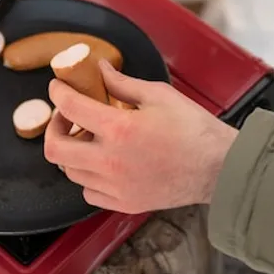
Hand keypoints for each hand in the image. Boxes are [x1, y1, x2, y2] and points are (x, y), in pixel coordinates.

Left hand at [44, 60, 238, 213]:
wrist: (219, 167)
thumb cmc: (194, 129)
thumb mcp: (159, 95)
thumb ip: (122, 84)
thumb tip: (99, 70)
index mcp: (118, 129)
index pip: (70, 108)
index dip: (58, 93)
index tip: (59, 87)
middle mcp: (110, 161)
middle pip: (55, 149)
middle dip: (53, 127)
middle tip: (66, 116)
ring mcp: (116, 186)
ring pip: (70, 172)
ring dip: (72, 152)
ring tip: (90, 139)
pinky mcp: (125, 202)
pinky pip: (90, 192)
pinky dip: (88, 177)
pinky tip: (103, 164)